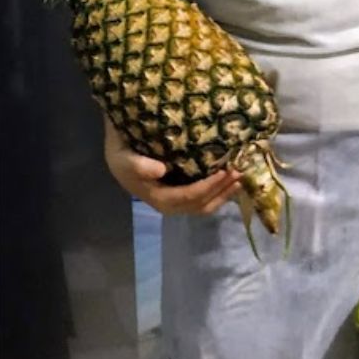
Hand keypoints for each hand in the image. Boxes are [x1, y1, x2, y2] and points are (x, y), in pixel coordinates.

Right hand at [103, 114, 239, 215]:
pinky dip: (220, 192)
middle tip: (240, 172)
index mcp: (159, 199)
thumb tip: (161, 171)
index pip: (190, 196)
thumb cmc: (121, 155)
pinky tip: (230, 181)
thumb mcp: (122, 158)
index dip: (210, 186)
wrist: (117, 153)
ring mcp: (178, 201)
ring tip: (241, 178)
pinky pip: (205, 198)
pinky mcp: (182, 193)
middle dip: (223, 191)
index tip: (226, 171)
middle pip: (203, 204)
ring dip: (225, 193)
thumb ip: (138, 166)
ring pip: (207, 205)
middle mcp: (171, 205)